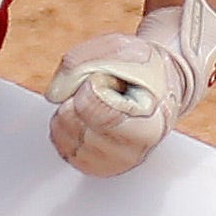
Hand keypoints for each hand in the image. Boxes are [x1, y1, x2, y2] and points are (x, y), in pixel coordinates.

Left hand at [45, 0, 215, 176]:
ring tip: (99, 105)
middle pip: (76, 122)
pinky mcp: (94, 167)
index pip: (96, 110)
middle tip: (107, 91)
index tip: (110, 81)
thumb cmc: (145, 69)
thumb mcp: (121, 47)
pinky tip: (87, 117)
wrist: (161, 89)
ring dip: (72, 110)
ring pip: (65, 133)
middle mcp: (132, 152)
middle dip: (80, 96)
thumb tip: (54, 94)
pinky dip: (65, 124)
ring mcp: (112, 163)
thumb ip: (83, 61)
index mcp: (149, 126)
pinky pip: (60, 144)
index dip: (92, 86)